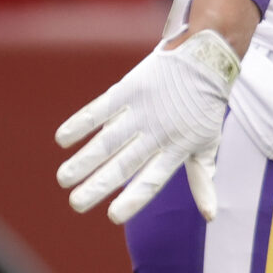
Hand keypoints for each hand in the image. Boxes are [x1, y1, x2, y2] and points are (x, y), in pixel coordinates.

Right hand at [55, 0, 238, 222]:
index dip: (133, 198)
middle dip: (98, 185)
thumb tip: (210, 216)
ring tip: (63, 179)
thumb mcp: (208, 142)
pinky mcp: (131, 88)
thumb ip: (202, 178)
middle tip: (76, 205)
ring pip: (109, 140)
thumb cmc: (204, 106)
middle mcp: (159, 131)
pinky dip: (81, 122)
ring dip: (84, 160)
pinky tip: (62, 139)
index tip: (113, 216)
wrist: (206, 56)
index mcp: (178, 147)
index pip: (153, 179)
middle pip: (124, 164)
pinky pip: (102, 108)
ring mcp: (144, 109)